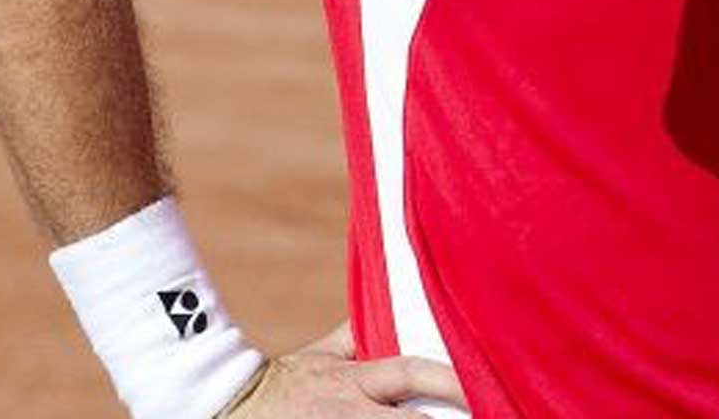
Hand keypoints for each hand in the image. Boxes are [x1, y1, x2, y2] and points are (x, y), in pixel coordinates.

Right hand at [220, 321, 468, 414]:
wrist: (228, 408)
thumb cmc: (283, 383)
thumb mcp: (322, 356)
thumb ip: (360, 336)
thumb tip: (396, 309)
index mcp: (354, 379)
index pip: (411, 371)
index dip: (450, 379)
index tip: (483, 387)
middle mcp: (350, 412)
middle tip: (490, 413)